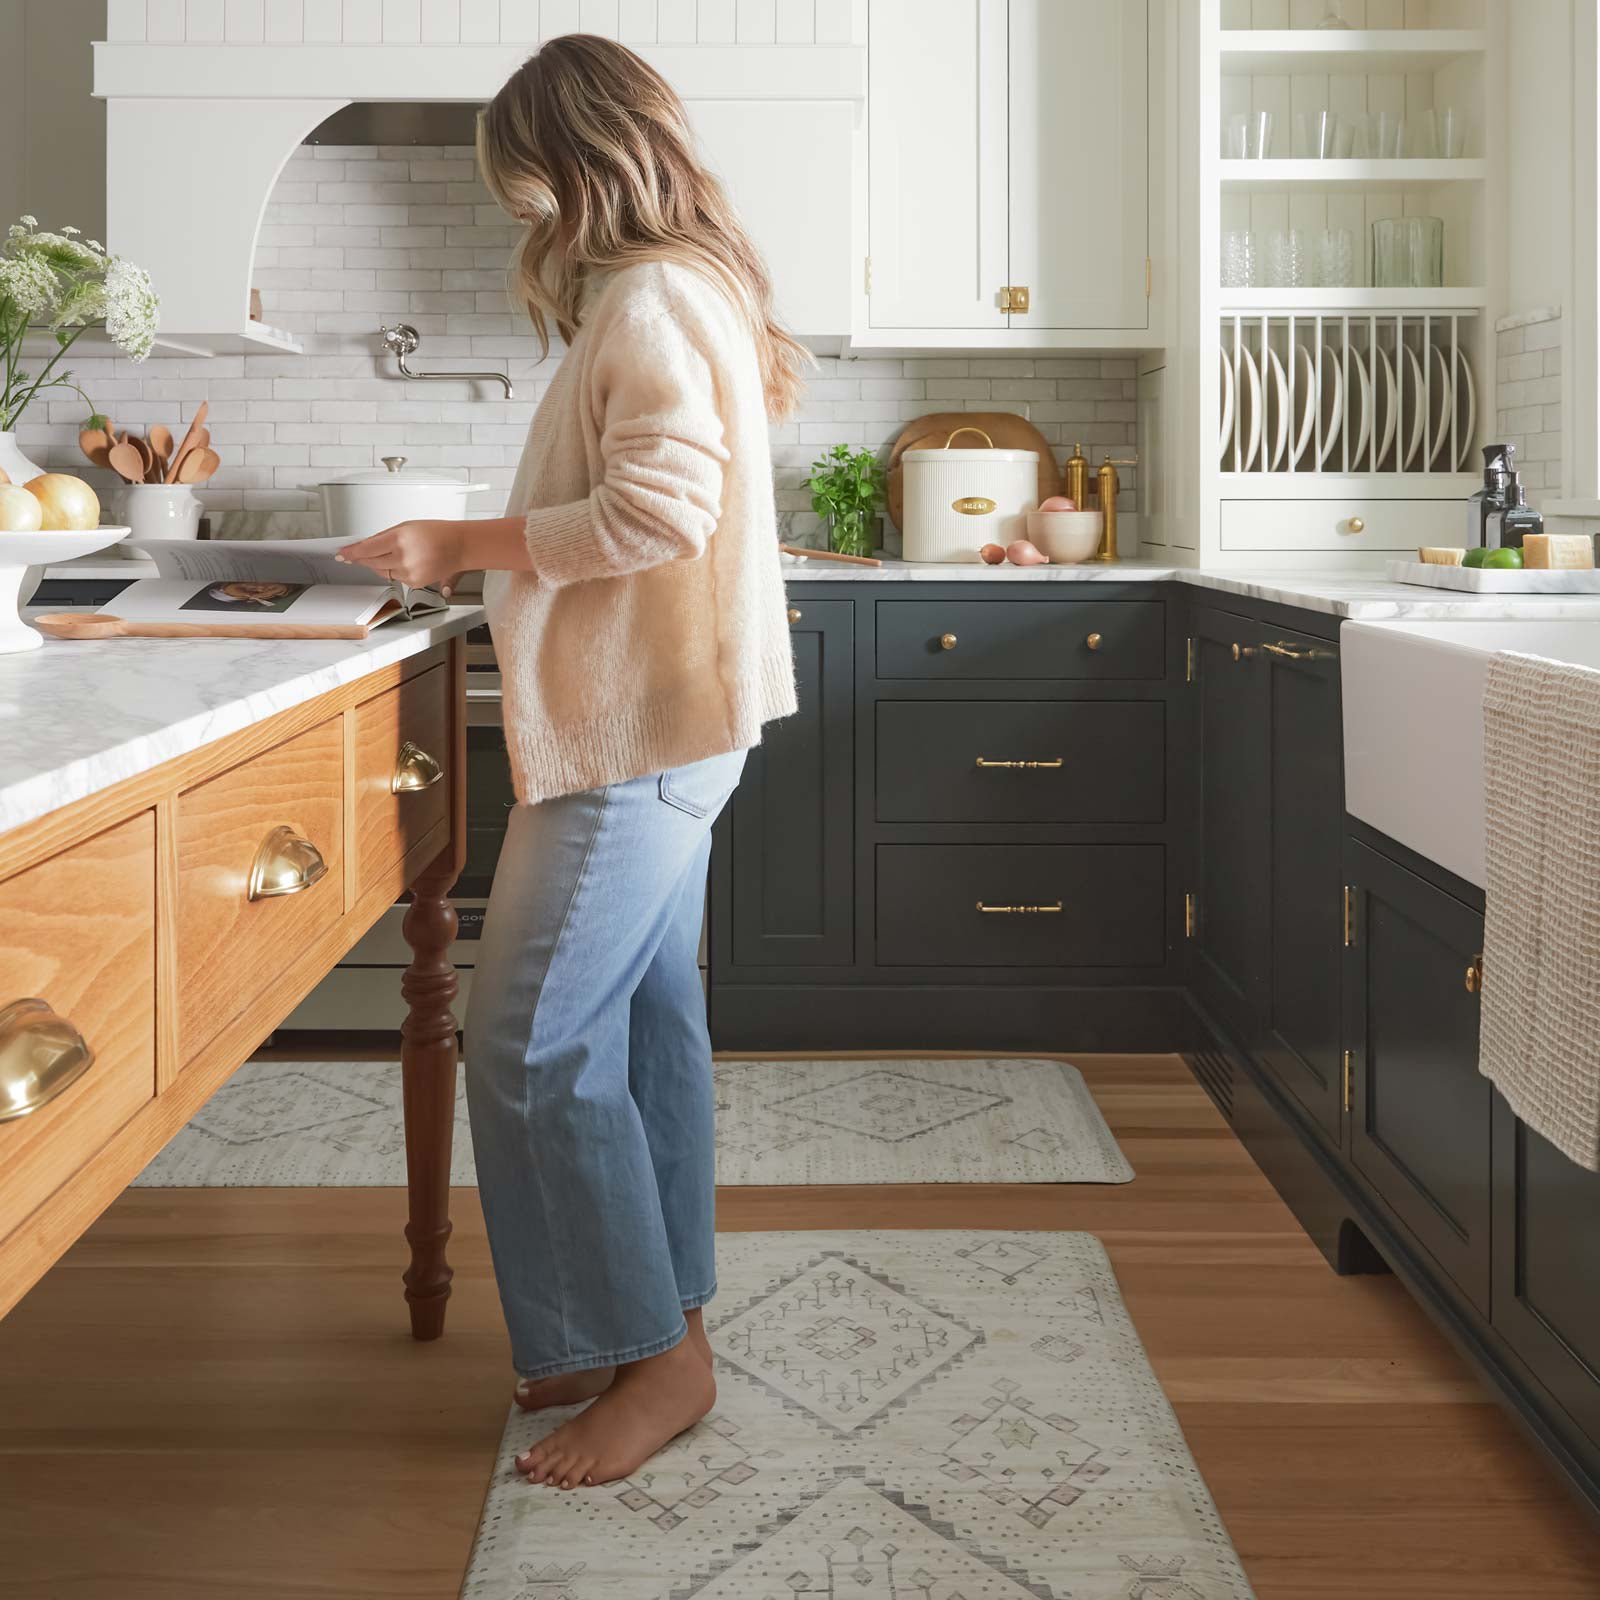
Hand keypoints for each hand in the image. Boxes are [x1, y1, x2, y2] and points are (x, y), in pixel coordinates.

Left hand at [335, 520, 467, 594]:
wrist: (460, 547)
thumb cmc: (437, 533)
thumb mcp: (406, 526)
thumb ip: (383, 537)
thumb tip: (365, 547)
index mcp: (399, 540)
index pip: (367, 549)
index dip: (352, 553)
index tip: (341, 554)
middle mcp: (403, 558)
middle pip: (371, 562)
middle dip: (363, 559)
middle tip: (354, 555)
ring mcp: (409, 573)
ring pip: (383, 571)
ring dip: (382, 563)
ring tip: (398, 553)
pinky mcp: (414, 583)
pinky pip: (396, 577)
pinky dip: (397, 570)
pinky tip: (409, 561)